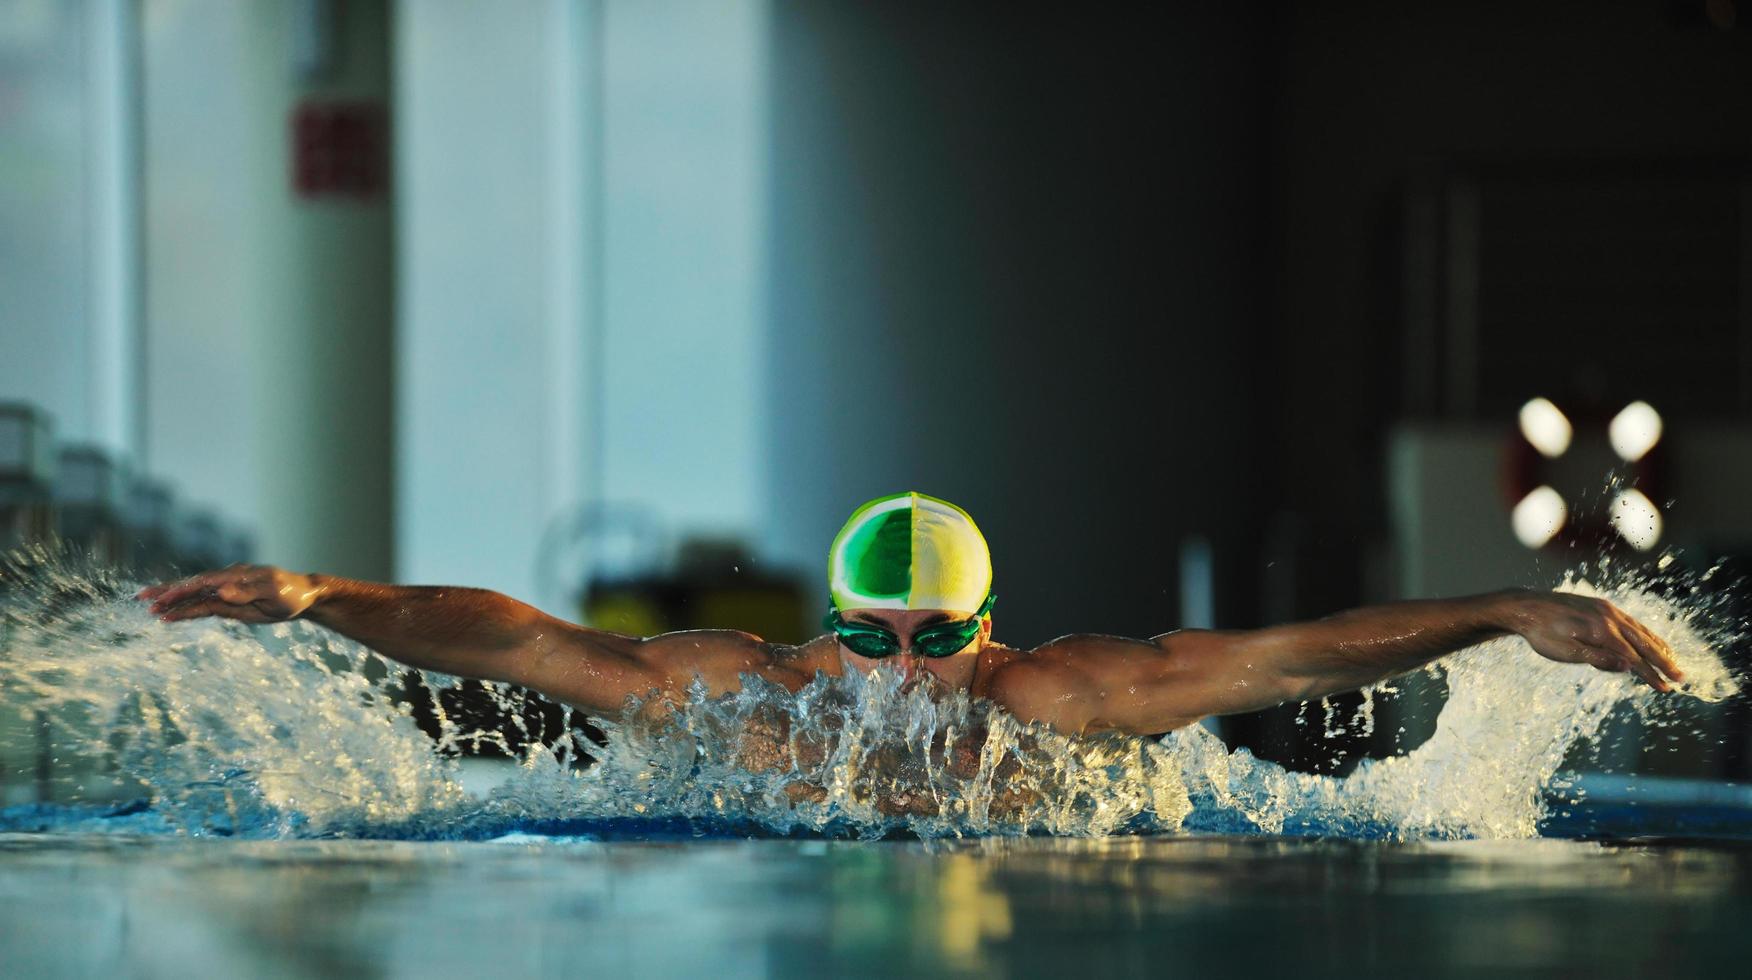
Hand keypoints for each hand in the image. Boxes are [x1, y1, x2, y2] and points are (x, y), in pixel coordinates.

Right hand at [137, 564, 324, 624]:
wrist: (303, 596)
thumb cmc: (290, 593)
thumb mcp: (272, 593)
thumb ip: (246, 593)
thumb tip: (221, 592)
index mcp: (235, 576)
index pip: (202, 582)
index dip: (181, 588)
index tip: (162, 596)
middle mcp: (226, 582)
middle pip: (191, 587)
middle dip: (167, 592)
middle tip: (141, 597)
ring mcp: (225, 593)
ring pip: (193, 599)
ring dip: (173, 604)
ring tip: (150, 610)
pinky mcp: (228, 605)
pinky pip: (203, 608)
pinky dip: (186, 612)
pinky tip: (170, 618)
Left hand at [1505, 591, 1682, 691]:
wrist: (1526, 607)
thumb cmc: (1541, 634)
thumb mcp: (1565, 652)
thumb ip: (1597, 659)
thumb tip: (1628, 667)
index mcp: (1600, 631)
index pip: (1633, 658)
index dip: (1650, 675)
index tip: (1665, 688)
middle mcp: (1608, 617)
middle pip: (1643, 643)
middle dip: (1663, 661)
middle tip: (1680, 677)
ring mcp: (1606, 609)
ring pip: (1639, 630)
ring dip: (1657, 646)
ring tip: (1671, 660)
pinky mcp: (1601, 605)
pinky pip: (1629, 621)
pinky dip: (1643, 632)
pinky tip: (1648, 640)